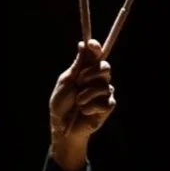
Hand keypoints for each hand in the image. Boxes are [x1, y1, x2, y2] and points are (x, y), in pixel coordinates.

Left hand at [48, 39, 114, 170]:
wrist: (62, 126)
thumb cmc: (61, 104)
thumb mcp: (66, 81)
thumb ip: (77, 65)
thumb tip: (83, 44)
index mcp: (86, 70)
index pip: (96, 55)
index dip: (96, 48)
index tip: (92, 45)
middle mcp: (97, 79)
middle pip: (105, 66)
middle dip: (91, 73)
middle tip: (79, 81)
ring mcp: (104, 92)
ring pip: (104, 85)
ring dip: (87, 94)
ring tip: (78, 103)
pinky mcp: (108, 106)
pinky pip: (105, 101)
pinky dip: (91, 106)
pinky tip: (85, 111)